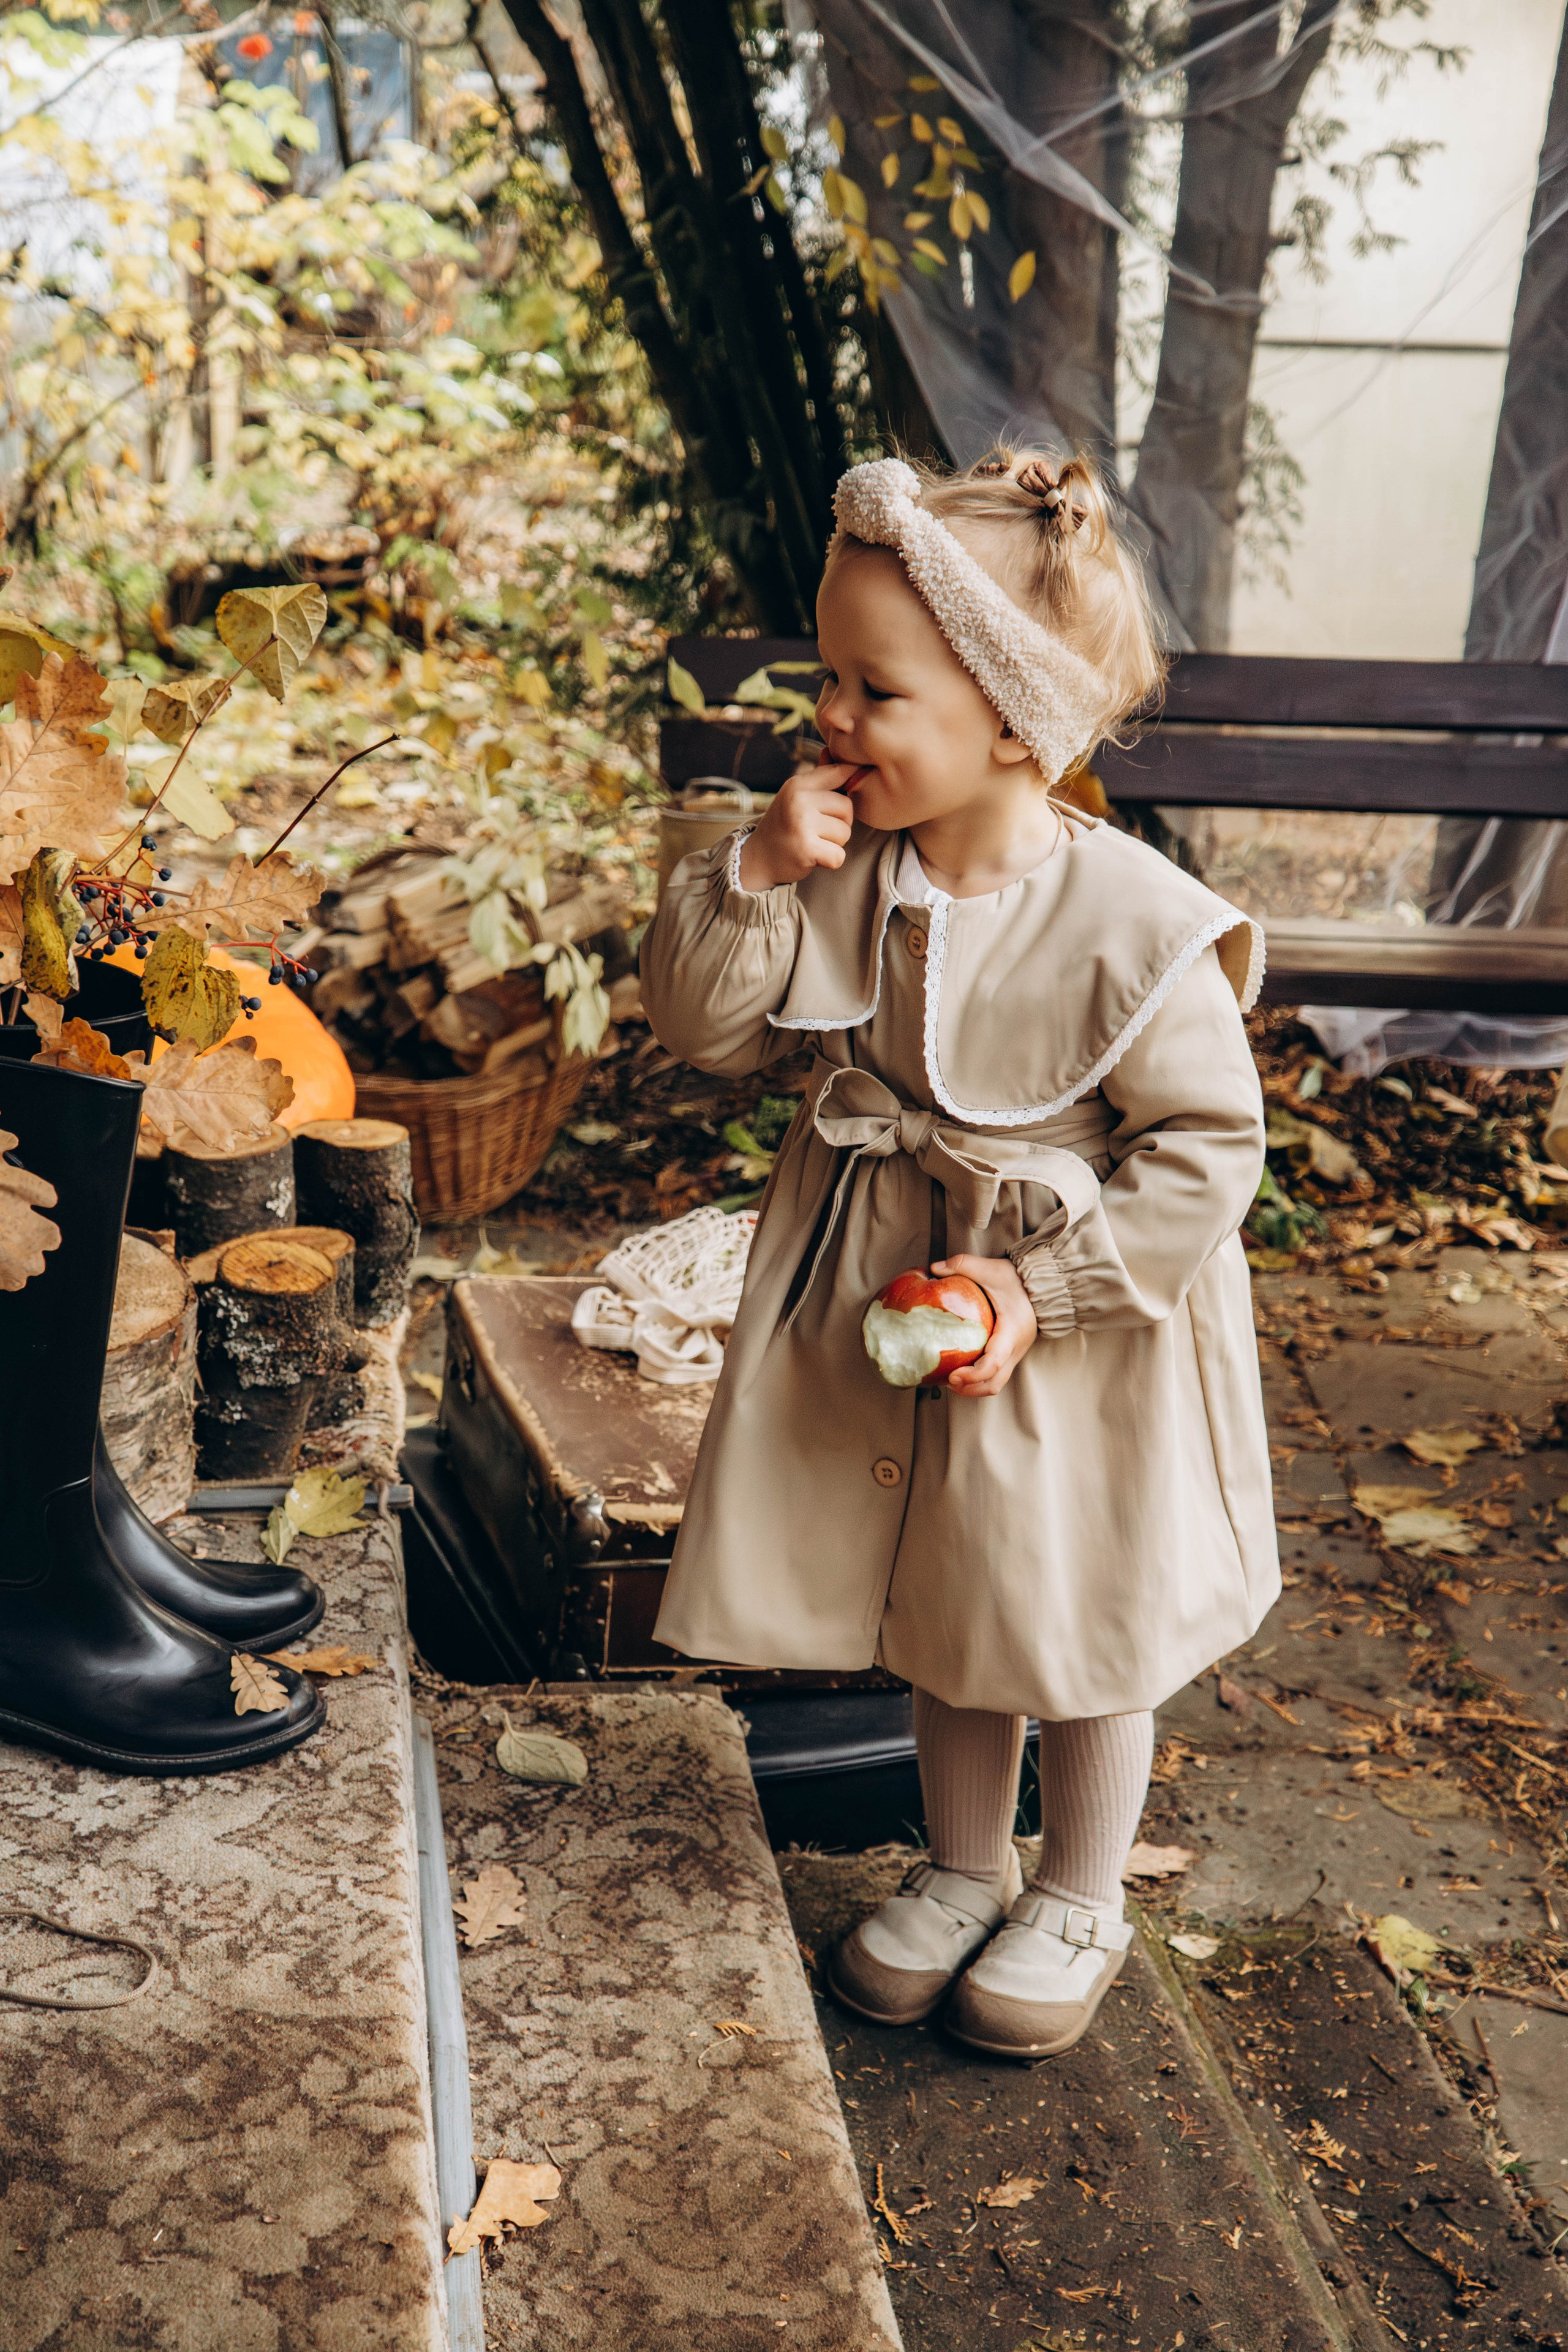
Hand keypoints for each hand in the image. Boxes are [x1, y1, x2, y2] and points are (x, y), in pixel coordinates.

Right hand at [737, 760, 861, 891]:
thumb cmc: (785, 826)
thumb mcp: (796, 797)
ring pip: (845, 832)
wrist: (759, 860)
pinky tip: (814, 857)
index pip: (839, 772)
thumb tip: (831, 750)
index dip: (851, 780)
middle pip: (847, 807)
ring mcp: (802, 823)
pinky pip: (838, 855)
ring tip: (813, 842)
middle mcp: (799, 800)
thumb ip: (819, 776)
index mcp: (798, 784)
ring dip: (834, 843)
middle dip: (840, 822)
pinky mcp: (807, 848)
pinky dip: (831, 861)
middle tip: (818, 830)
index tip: (847, 790)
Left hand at [936, 1253, 1037, 1397]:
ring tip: (951, 1380)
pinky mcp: (1010, 1354)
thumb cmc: (1018, 1280)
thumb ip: (963, 1265)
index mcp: (1011, 1333)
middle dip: (970, 1388)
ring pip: (995, 1384)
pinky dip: (978, 1380)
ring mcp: (1014, 1354)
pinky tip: (961, 1370)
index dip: (973, 1375)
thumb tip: (935, 1268)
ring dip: (973, 1387)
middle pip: (994, 1383)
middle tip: (947, 1380)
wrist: (1042, 1285)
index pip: (993, 1364)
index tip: (953, 1375)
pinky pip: (995, 1376)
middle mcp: (1015, 1349)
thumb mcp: (991, 1269)